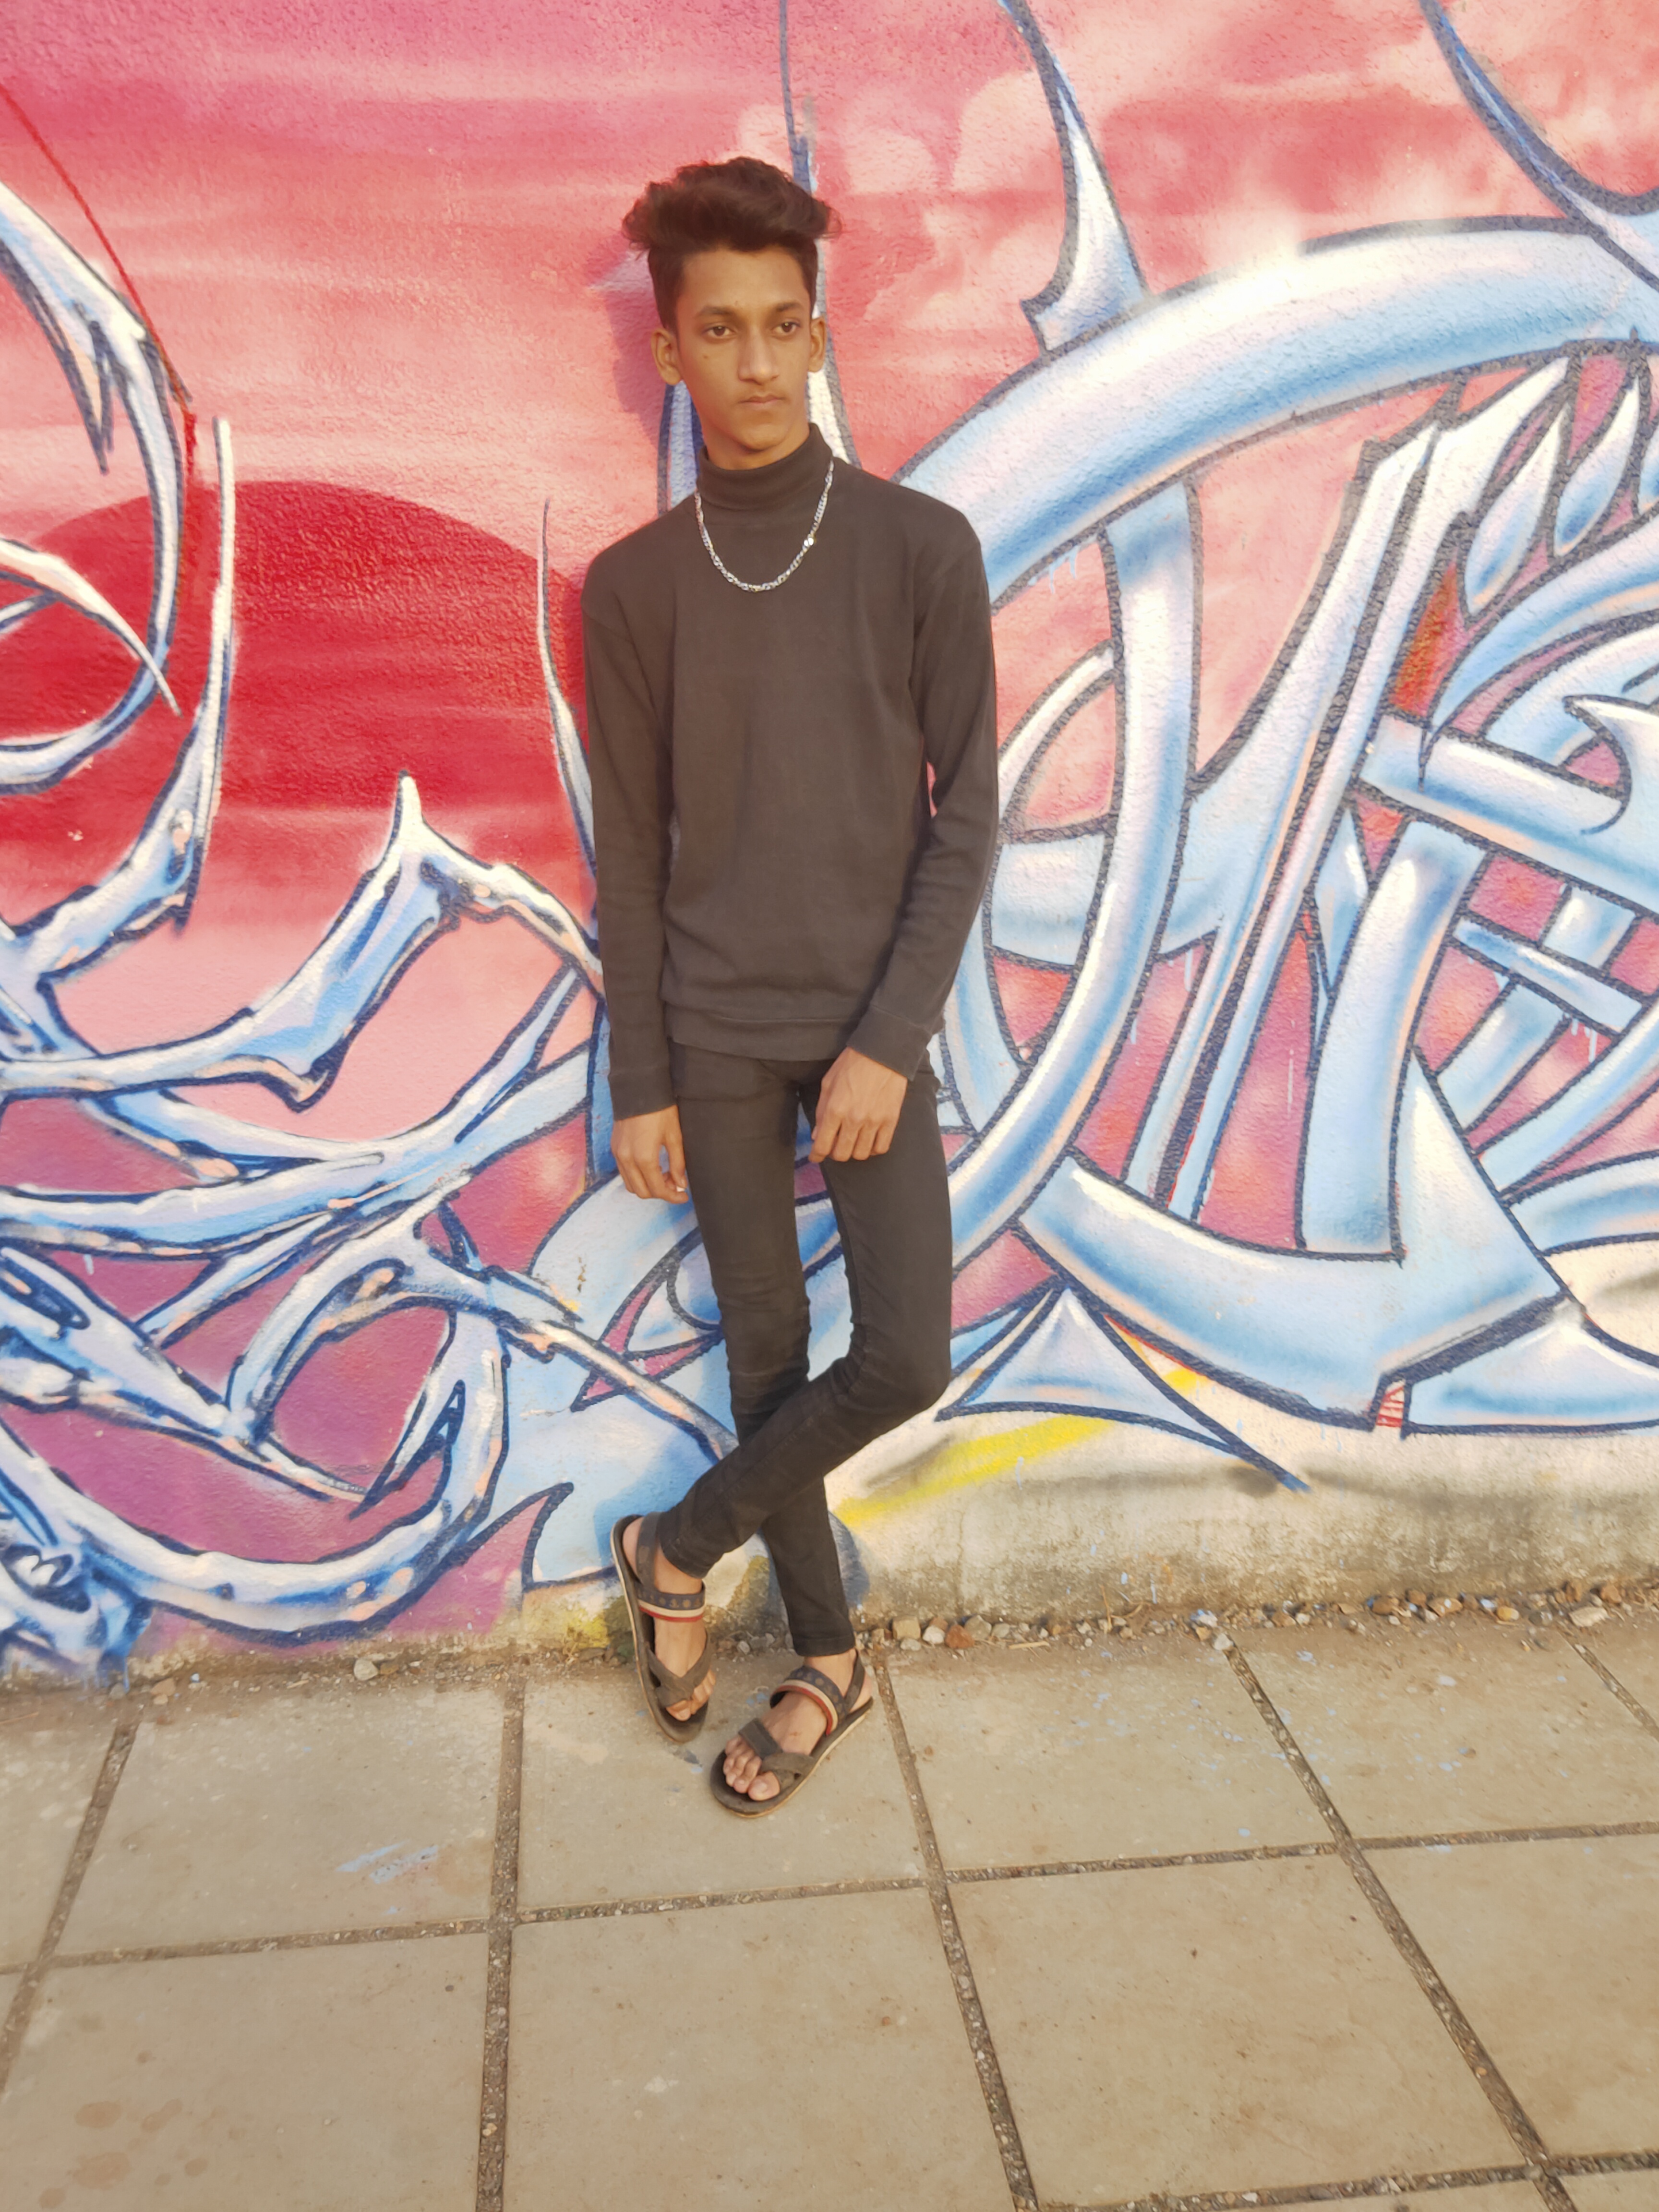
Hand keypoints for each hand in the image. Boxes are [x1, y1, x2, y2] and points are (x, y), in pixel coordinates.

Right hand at [612, 1105, 687, 1201]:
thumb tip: (680, 1184)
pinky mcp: (615, 1147)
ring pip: (631, 1184)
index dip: (672, 1196)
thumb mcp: (674, 1136)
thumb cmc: (660, 1109)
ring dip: (647, 1186)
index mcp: (644, 1158)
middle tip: (675, 1185)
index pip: (657, 1189)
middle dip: (660, 1193)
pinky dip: (637, 1177)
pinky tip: (651, 1167)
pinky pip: (624, 1172)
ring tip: (664, 1176)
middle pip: (642, 1192)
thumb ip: (677, 1163)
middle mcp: (627, 1159)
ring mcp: (618, 1154)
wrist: (639, 1088)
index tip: (683, 1195)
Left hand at [809, 1048, 906, 1163]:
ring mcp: (874, 1122)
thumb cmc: (852, 1064)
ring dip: (854, 1151)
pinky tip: (869, 1140)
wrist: (882, 1052)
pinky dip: (873, 1148)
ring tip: (853, 1141)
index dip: (816, 1155)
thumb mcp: (828, 1083)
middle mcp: (853, 1119)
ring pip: (861, 1154)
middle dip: (835, 1153)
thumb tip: (817, 1134)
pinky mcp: (890, 1120)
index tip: (816, 1157)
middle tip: (835, 1145)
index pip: (822, 1145)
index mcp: (834, 1109)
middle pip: (842, 1154)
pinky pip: (881, 1147)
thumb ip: (821, 1111)